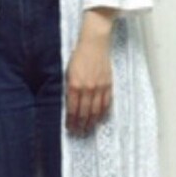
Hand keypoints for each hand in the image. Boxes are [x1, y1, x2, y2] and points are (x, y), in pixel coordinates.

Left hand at [66, 13, 113, 134]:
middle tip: (79, 133)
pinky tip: (100, 118)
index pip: (72, 109)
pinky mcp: (108, 84)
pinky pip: (106, 102)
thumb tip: (69, 104)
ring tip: (88, 129)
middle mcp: (87, 88)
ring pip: (96, 110)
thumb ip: (69, 88)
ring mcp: (99, 87)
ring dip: (92, 122)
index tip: (69, 128)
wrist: (94, 43)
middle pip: (84, 113)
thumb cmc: (78, 56)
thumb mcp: (68, 72)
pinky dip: (103, 112)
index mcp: (74, 85)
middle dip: (81, 124)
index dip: (71, 121)